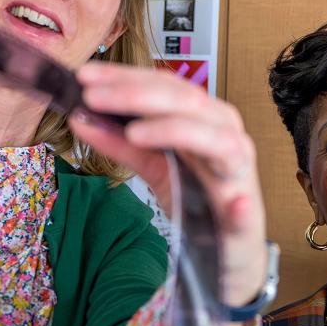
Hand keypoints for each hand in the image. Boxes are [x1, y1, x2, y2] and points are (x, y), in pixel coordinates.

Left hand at [70, 64, 268, 306]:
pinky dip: (239, 206)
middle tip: (94, 96)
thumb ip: (121, 144)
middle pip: (187, 103)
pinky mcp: (246, 217)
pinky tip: (234, 205)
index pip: (166, 86)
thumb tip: (80, 117)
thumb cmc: (195, 202)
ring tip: (134, 134)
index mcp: (203, 118)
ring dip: (176, 131)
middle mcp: (224, 134)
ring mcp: (239, 174)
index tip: (86, 76)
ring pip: (218, 140)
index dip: (126, 78)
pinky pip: (244, 209)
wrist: (225, 250)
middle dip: (137, 96)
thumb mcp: (155, 168)